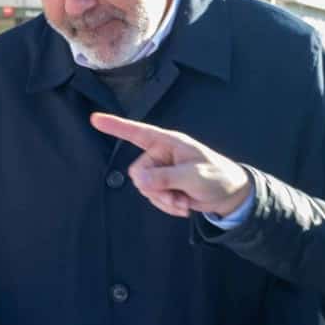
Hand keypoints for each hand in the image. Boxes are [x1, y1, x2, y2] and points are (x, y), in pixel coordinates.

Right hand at [90, 113, 251, 217]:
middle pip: (138, 173)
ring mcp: (161, 171)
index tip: (94, 119)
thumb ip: (165, 177)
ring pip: (144, 189)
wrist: (229, 194)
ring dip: (163, 200)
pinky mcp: (163, 186)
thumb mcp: (193, 176)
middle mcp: (161, 155)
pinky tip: (183, 205)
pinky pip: (152, 198)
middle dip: (156, 189)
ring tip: (184, 200)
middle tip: (178, 195)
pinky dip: (167, 206)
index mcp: (168, 143)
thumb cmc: (217, 176)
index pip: (137, 133)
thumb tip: (138, 180)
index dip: (115, 126)